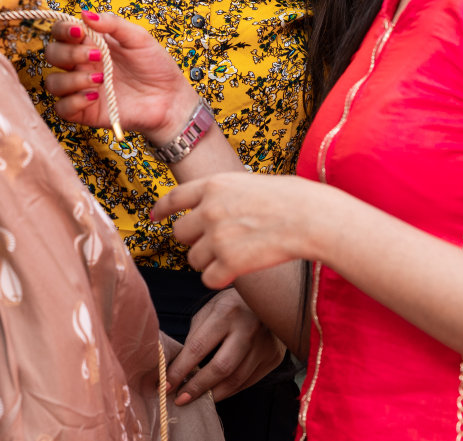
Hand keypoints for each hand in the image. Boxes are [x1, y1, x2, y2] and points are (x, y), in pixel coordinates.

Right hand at [43, 10, 199, 139]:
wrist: (171, 99)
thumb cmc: (155, 66)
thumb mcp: (138, 38)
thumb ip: (112, 23)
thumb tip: (85, 13)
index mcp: (90, 43)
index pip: (60, 32)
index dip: (62, 29)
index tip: (79, 31)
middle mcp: (80, 65)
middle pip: (52, 54)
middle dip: (68, 53)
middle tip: (96, 55)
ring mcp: (81, 89)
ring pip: (53, 82)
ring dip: (71, 79)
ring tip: (100, 78)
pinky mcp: (86, 113)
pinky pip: (62, 109)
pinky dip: (73, 101)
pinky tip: (95, 96)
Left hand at [150, 173, 328, 288]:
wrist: (310, 218)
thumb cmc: (289, 199)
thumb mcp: (247, 183)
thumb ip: (222, 195)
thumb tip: (208, 210)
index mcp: (213, 185)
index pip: (174, 197)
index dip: (161, 209)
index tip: (152, 217)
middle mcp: (209, 209)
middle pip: (180, 234)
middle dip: (194, 241)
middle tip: (218, 244)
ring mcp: (217, 237)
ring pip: (193, 259)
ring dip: (209, 262)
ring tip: (235, 256)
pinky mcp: (228, 263)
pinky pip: (208, 280)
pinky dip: (220, 279)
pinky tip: (237, 272)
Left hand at [167, 287, 285, 406]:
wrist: (268, 297)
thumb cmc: (230, 305)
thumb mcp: (208, 311)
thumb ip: (195, 338)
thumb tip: (178, 369)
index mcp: (226, 313)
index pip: (198, 347)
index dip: (180, 370)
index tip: (166, 386)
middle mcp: (248, 329)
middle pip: (221, 368)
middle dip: (197, 388)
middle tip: (180, 400)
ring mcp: (264, 344)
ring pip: (236, 380)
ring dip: (213, 394)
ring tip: (197, 400)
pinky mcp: (273, 357)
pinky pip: (248, 381)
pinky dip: (230, 390)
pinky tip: (217, 392)